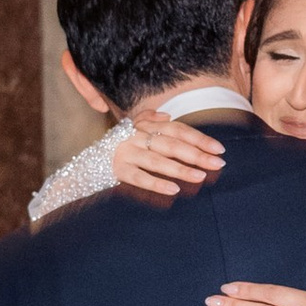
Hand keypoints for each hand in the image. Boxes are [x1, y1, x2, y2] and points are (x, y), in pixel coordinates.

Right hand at [112, 101, 227, 200]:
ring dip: (181, 169)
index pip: (177, 130)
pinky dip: (157, 184)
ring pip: (158, 161)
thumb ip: (150, 119)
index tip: (218, 149)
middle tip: (218, 164)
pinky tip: (174, 190)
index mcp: (144, 126)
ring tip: (200, 176)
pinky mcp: (118, 171)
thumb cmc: (118, 144)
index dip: (199, 138)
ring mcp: (126, 153)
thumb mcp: (131, 127)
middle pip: (171, 145)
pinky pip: (140, 178)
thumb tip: (168, 115)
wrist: (87, 160)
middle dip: (197, 154)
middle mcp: (136, 137)